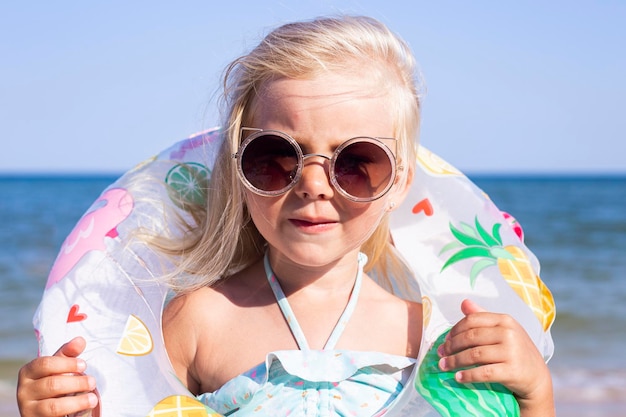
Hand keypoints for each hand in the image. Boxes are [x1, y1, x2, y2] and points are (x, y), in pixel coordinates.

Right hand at [17, 337, 98, 416]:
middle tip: (92, 382)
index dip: (67, 364)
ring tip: (93, 398)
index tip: (84, 365)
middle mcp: (24, 391)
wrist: (45, 410)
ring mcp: (28, 409)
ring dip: (78, 401)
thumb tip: (80, 340)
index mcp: (28, 372)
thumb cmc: (53, 383)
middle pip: (52, 384)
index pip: (45, 364)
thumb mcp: (60, 367)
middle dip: (76, 383)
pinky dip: (73, 412)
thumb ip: (68, 354)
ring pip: (54, 406)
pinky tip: (85, 408)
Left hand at [437, 299, 553, 415]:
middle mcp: (509, 333)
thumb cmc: (515, 350)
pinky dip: (468, 375)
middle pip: (470, 337)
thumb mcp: (503, 330)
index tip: (445, 339)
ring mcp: (512, 352)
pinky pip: (484, 372)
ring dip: (455, 361)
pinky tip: (458, 377)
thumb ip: (483, 317)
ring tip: (443, 366)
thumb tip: (463, 303)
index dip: (454, 330)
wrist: (536, 377)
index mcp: (505, 320)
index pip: (472, 320)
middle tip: (440, 354)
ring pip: (474, 354)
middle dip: (451, 346)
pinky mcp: (512, 371)